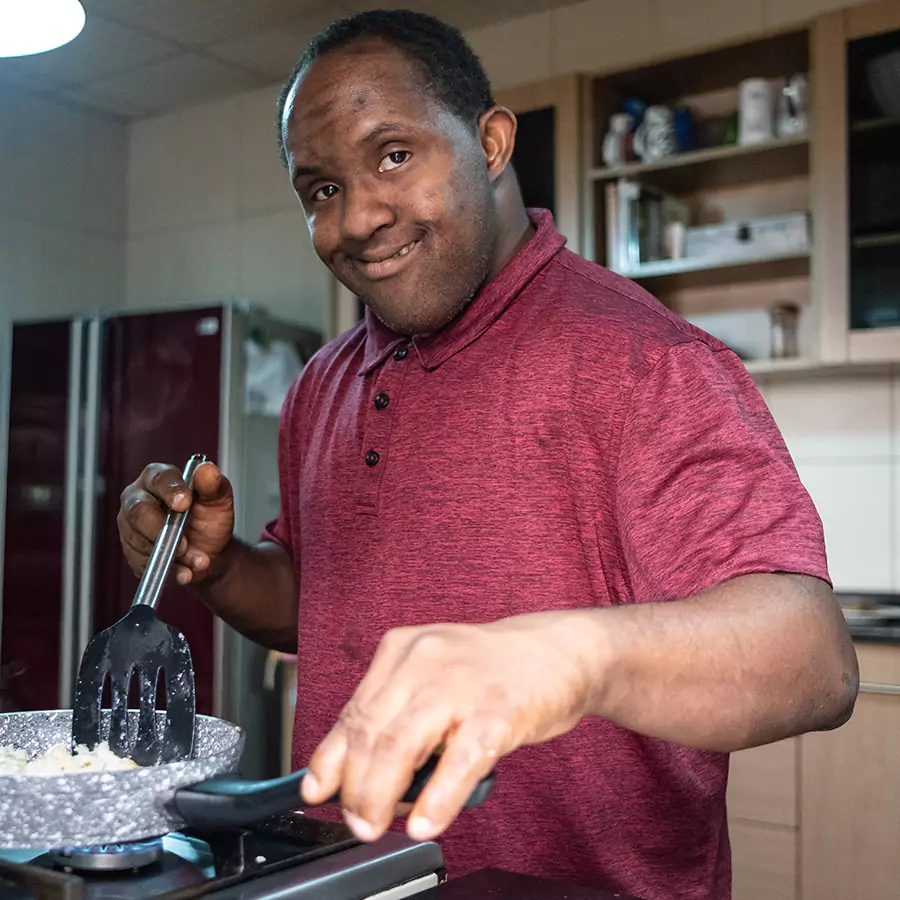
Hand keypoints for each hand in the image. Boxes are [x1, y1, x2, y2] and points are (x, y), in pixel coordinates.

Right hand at [117, 461, 234, 585]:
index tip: (185, 503)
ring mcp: (131, 527)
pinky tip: (185, 572)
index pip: (158, 479)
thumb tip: (207, 470)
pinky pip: (143, 564)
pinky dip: (168, 571)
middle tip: (185, 543)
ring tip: (197, 559)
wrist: (211, 552)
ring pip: (139, 541)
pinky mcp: (132, 552)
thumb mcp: (218, 501)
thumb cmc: (210, 520)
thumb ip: (213, 485)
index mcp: (158, 479)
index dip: (171, 491)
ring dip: (170, 555)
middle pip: (138, 511)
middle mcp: (138, 499)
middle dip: (162, 530)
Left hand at [300, 611, 596, 842]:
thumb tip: (355, 771)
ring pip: (399, 747)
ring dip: (380, 797)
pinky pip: (457, 762)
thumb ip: (396, 711)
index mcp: (402, 649)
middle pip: (369, 733)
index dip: (329, 759)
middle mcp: (424, 660)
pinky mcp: (496, 712)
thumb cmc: (492, 671)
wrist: (559, 651)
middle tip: (356, 821)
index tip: (316, 791)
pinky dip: (436, 799)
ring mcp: (460, 685)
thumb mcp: (433, 672)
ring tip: (376, 827)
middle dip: (353, 788)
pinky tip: (426, 822)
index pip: (352, 711)